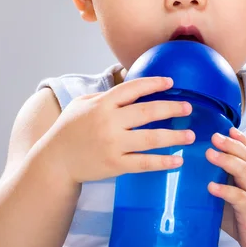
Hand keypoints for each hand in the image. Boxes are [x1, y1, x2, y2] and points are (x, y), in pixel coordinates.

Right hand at [43, 76, 195, 184]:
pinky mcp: (115, 165)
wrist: (55, 161)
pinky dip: (162, 162)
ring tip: (190, 135)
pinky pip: (144, 163)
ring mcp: (113, 144)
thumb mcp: (81, 104)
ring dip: (174, 136)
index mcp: (102, 104)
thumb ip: (104, 96)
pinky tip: (177, 161)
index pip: (132, 89)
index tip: (170, 82)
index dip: (153, 83)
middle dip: (171, 109)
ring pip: (150, 139)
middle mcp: (109, 122)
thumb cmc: (69, 129)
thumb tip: (130, 88)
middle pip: (147, 112)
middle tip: (188, 108)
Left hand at [206, 128, 245, 246]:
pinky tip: (212, 187)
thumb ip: (221, 181)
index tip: (227, 128)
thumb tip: (192, 172)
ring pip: (245, 172)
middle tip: (214, 137)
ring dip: (227, 161)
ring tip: (210, 154)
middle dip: (230, 145)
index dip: (240, 139)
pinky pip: (239, 197)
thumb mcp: (236, 193)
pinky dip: (225, 190)